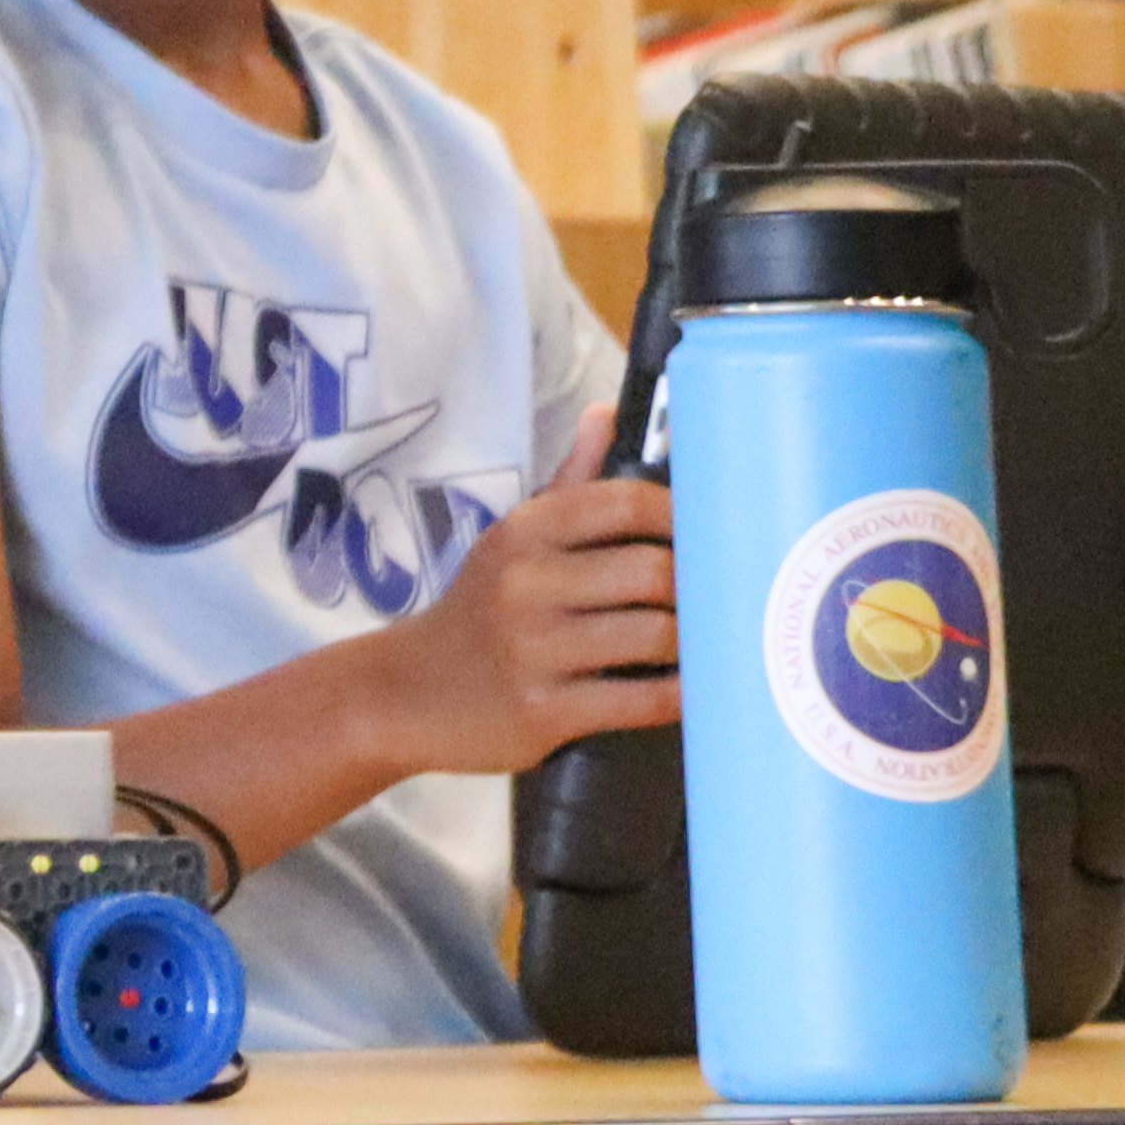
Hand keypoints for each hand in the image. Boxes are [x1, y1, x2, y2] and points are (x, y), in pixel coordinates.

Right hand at [363, 402, 679, 776]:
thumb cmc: (479, 610)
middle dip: (699, 588)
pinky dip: (679, 696)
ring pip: (656, 636)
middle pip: (654, 571)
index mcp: (523, 532)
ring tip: (709, 643)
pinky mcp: (545, 710)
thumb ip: (568, 482)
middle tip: (719, 600)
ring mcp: (534, 649)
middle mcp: (526, 583)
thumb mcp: (511, 541)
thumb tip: (607, 413)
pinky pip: (642, 701)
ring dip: (695, 644)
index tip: (709, 535)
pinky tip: (688, 690)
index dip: (682, 517)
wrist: (405, 692)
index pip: (625, 502)